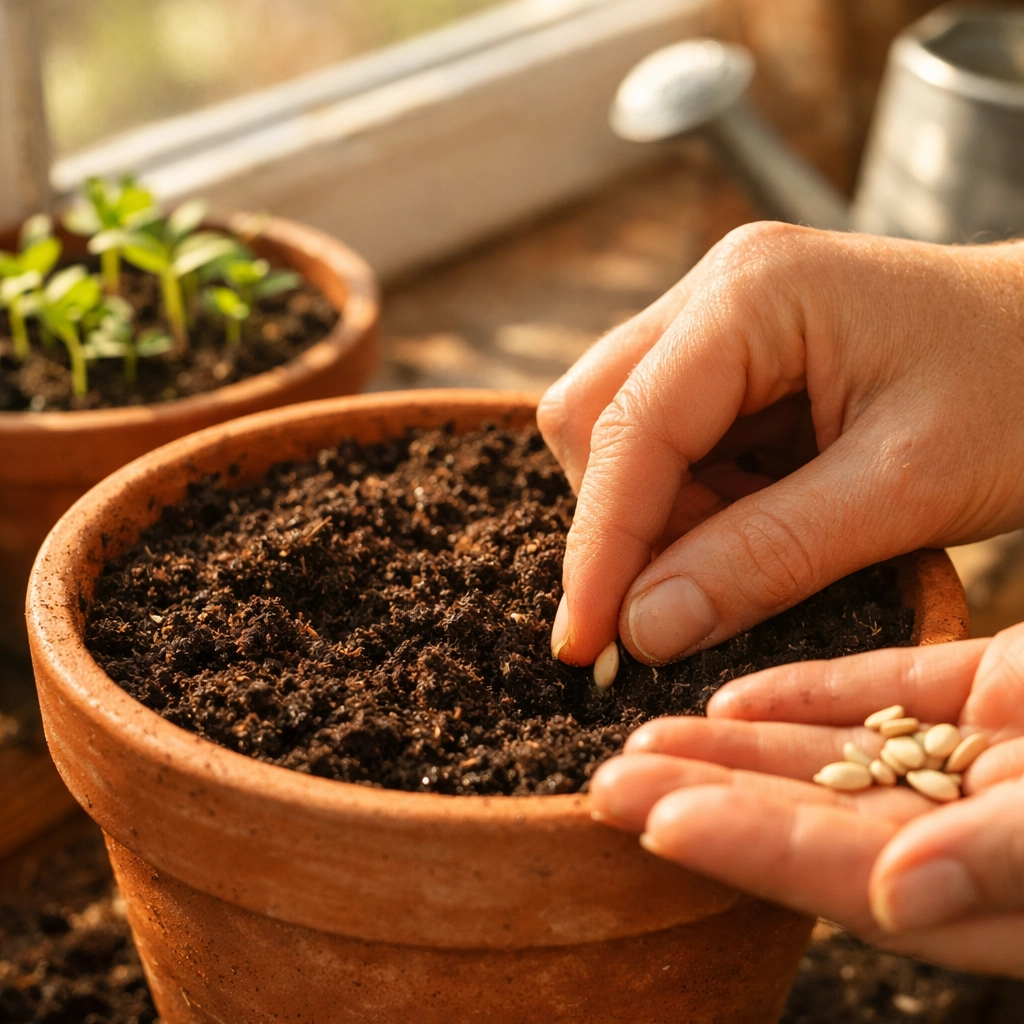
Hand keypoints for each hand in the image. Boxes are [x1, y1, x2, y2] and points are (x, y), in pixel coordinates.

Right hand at [537, 223, 1023, 665]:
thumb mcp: (905, 489)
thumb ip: (766, 556)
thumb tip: (642, 628)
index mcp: (750, 294)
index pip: (626, 429)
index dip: (599, 547)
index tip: (585, 648)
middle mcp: (716, 290)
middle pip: (594, 418)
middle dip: (621, 524)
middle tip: (679, 604)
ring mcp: (721, 317)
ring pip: (620, 434)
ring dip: (661, 518)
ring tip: (753, 555)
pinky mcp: (735, 355)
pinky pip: (668, 442)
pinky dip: (692, 504)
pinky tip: (758, 524)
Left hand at [589, 623, 1023, 977]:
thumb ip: (1005, 858)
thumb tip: (895, 897)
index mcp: (1002, 892)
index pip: (852, 876)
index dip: (752, 850)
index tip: (658, 824)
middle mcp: (970, 829)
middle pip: (818, 818)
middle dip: (709, 800)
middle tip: (609, 784)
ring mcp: (978, 755)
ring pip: (835, 754)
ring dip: (739, 747)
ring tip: (646, 739)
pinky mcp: (987, 687)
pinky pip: (885, 688)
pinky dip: (811, 692)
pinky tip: (734, 696)